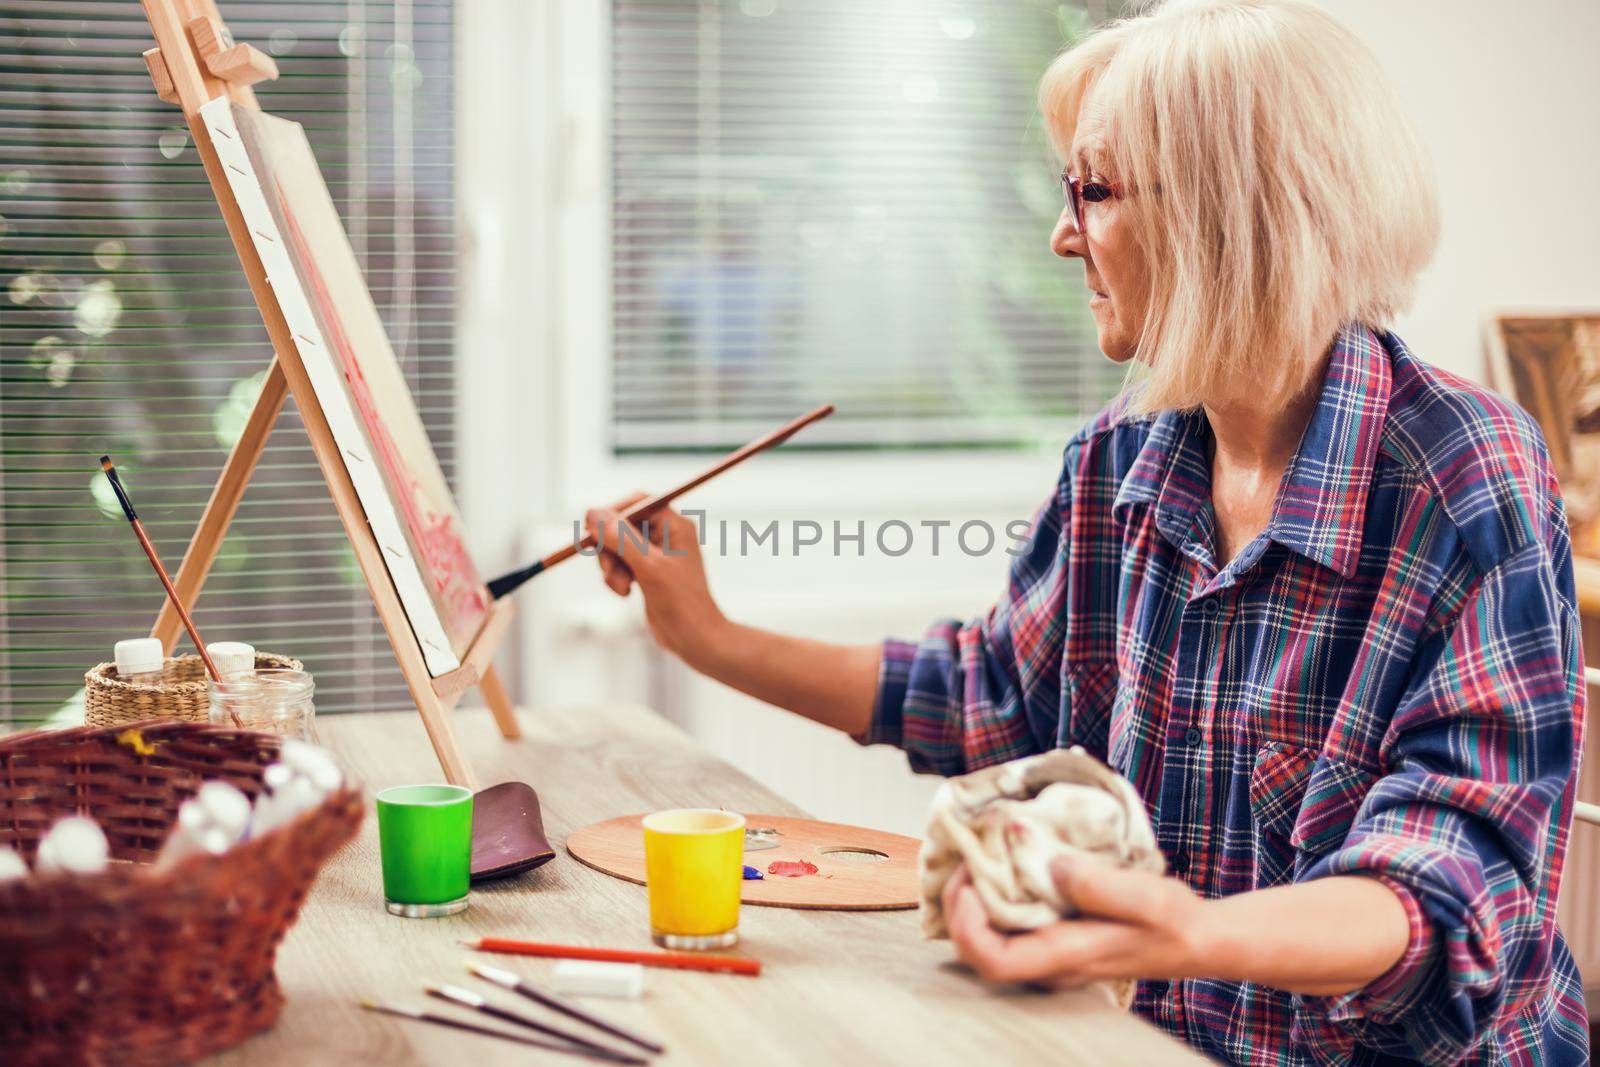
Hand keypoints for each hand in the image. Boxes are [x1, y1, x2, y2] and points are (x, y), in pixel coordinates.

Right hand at [585, 495, 729, 665]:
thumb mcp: (648, 567)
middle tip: (608, 568)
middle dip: (609, 547)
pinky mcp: (646, 572)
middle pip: (621, 524)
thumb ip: (621, 538)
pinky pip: (619, 563)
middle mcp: (666, 535)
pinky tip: (626, 593)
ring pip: (616, 546)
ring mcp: (655, 554)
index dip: (612, 513)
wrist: (695, 639)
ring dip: (610, 566)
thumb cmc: (681, 602)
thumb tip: (592, 512)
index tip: (592, 531)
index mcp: (674, 526)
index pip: (637, 502)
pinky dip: (615, 576)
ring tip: (621, 587)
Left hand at [941, 858, 1211, 989]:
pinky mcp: (1054, 940)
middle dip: (958, 905)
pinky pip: (1007, 927)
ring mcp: (1050, 955)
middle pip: (979, 952)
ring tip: (975, 857)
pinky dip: (991, 899)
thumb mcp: (1144, 897)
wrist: (1197, 939)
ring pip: (988, 940)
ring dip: (970, 901)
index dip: (966, 925)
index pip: (994, 960)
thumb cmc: (1172, 921)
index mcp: (1065, 956)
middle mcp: (1050, 964)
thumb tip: (1051, 865)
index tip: (969, 880)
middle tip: (965, 857)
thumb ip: (1097, 885)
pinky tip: (1000, 867)